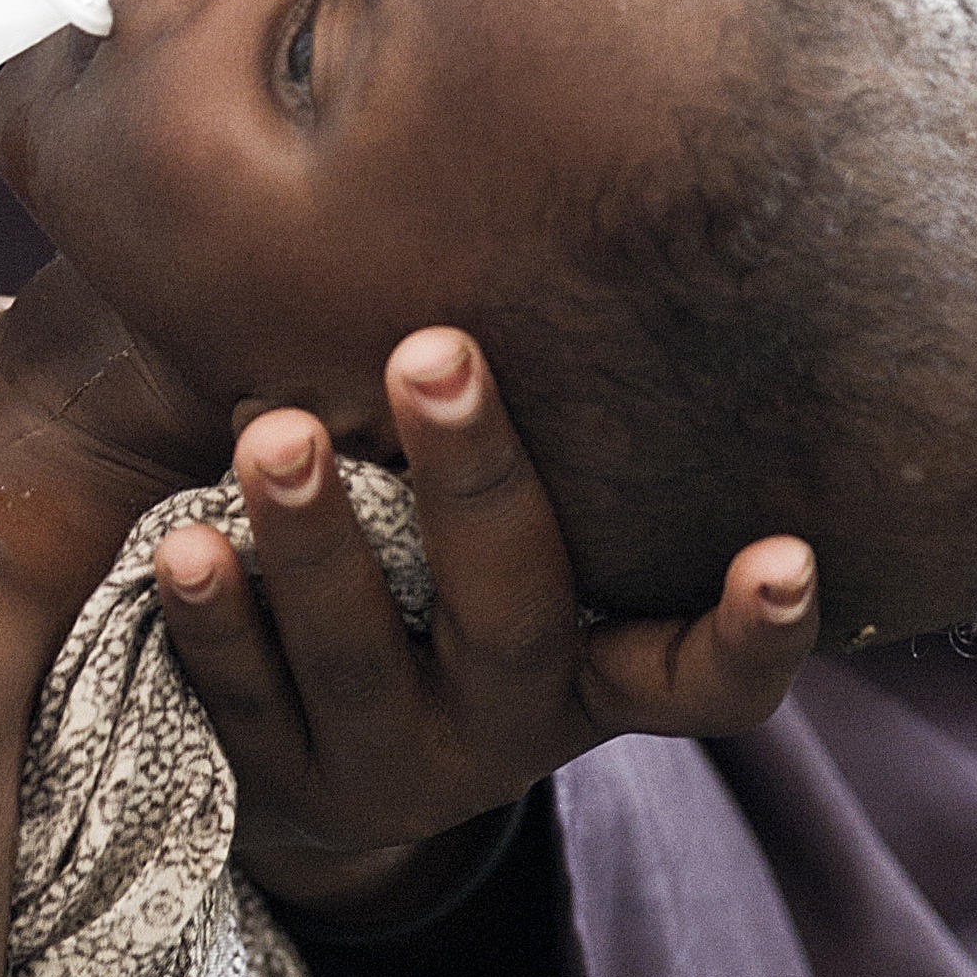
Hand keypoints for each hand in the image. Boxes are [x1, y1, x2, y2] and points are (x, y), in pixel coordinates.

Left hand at [153, 329, 816, 926]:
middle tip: (434, 350)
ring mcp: (390, 759)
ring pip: (358, 658)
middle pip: (512, 615)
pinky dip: (215, 617)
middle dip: (476, 481)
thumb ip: (530, 447)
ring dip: (317, 540)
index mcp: (590, 667)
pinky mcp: (275, 775)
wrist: (311, 750)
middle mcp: (508, 722)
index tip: (791, 551)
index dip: (753, 631)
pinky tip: (184, 544)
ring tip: (273, 433)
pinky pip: (239, 696)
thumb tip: (527, 201)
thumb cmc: (429, 581)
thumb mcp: (498, 548)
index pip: (702, 679)